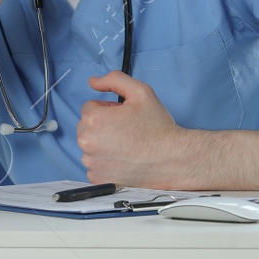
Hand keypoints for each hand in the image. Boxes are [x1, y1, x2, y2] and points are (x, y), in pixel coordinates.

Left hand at [77, 71, 198, 186]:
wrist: (172, 159)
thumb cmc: (157, 127)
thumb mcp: (140, 92)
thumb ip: (114, 79)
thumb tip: (92, 81)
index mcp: (93, 119)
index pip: (89, 107)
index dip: (108, 109)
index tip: (124, 117)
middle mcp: (87, 142)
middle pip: (86, 126)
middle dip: (102, 125)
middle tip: (126, 130)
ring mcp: (91, 163)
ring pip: (90, 146)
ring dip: (102, 143)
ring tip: (127, 145)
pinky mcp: (97, 178)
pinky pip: (94, 164)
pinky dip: (105, 162)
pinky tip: (124, 159)